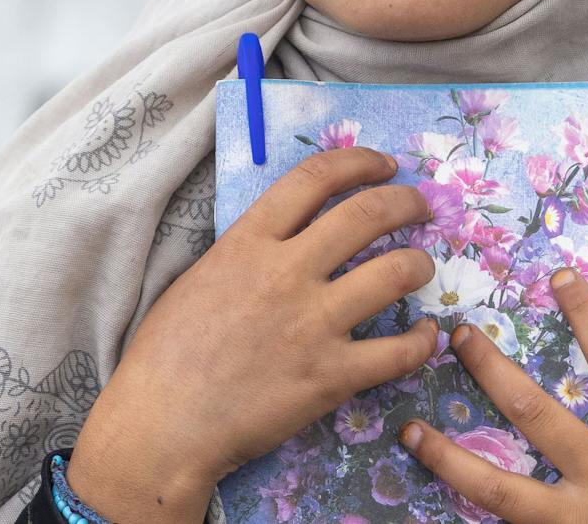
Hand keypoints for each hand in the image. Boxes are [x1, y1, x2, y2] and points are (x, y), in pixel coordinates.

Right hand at [68, 146, 442, 523]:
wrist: (163, 425)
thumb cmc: (164, 356)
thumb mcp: (197, 280)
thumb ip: (244, 255)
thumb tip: (281, 245)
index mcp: (247, 242)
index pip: (314, 178)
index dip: (359, 161)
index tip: (384, 166)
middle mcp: (286, 272)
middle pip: (368, 214)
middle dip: (408, 202)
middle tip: (423, 207)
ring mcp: (313, 323)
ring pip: (396, 272)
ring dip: (420, 263)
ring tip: (422, 267)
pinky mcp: (331, 376)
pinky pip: (399, 350)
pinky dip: (422, 339)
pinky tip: (424, 335)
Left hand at [399, 270, 587, 523]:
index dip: (587, 314)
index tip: (560, 278)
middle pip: (535, 413)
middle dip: (492, 370)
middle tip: (459, 337)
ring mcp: (580, 522)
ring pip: (500, 488)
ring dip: (450, 458)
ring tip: (411, 433)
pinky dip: (476, 518)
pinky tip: (442, 504)